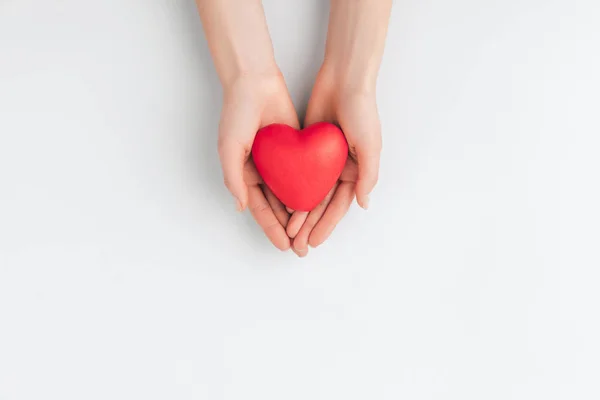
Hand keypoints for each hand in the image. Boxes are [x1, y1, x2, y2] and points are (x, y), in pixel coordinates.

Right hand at [218, 71, 299, 250]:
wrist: (255, 82)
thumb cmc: (236, 113)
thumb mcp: (229, 147)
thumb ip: (234, 178)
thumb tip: (239, 207)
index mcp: (244, 173)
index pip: (258, 208)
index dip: (270, 227)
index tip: (282, 245)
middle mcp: (262, 171)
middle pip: (276, 206)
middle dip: (287, 228)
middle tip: (299, 248)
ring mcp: (279, 160)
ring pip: (291, 193)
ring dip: (300, 214)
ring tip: (311, 233)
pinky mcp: (295, 148)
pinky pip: (303, 173)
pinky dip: (309, 189)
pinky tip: (319, 204)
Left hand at [287, 67, 381, 256]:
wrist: (343, 79)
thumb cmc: (362, 111)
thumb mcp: (370, 145)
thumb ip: (368, 175)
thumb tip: (363, 204)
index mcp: (355, 171)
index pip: (338, 206)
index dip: (326, 225)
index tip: (314, 242)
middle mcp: (338, 168)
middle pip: (321, 203)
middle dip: (310, 225)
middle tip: (297, 245)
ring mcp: (321, 158)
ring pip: (307, 192)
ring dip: (298, 212)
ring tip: (287, 231)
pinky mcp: (306, 146)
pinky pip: (296, 172)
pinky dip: (289, 188)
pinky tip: (279, 203)